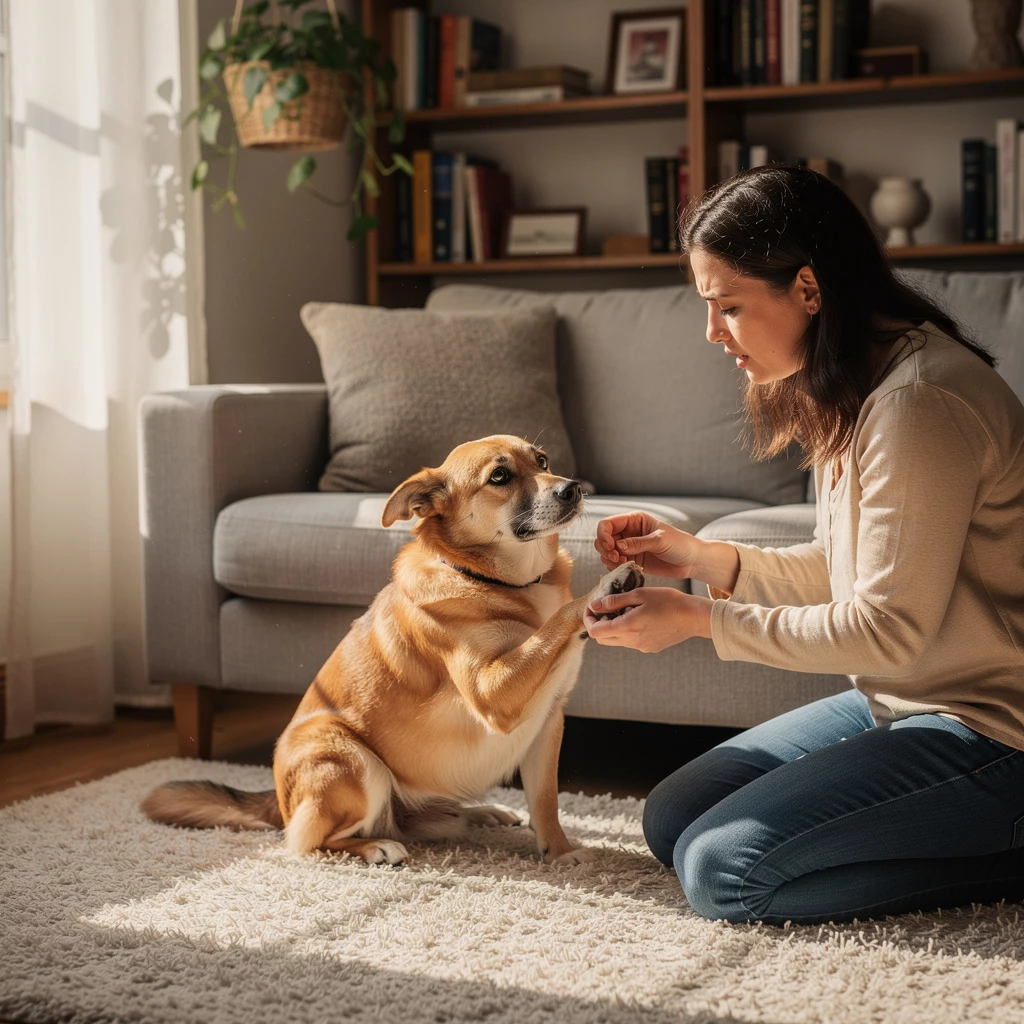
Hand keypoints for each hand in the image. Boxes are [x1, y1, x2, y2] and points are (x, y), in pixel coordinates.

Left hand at [583, 587, 712, 652]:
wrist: (694, 617)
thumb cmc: (668, 601)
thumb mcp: (639, 595)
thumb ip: (614, 601)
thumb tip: (594, 605)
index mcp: (627, 628)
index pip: (595, 631)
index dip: (588, 619)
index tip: (591, 607)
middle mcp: (632, 642)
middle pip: (602, 639)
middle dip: (597, 624)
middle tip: (603, 608)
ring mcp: (641, 647)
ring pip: (616, 641)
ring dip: (612, 628)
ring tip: (622, 609)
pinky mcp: (650, 648)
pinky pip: (630, 642)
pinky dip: (626, 631)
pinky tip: (637, 617)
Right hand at [593, 511, 700, 578]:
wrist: (691, 561)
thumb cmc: (680, 544)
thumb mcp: (660, 540)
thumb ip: (638, 543)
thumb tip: (619, 547)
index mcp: (634, 520)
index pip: (607, 524)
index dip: (604, 535)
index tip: (612, 547)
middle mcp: (628, 532)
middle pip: (603, 539)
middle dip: (605, 549)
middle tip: (616, 558)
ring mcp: (629, 547)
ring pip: (606, 553)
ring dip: (610, 560)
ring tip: (624, 563)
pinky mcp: (632, 561)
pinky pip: (615, 564)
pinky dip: (616, 567)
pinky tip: (628, 567)